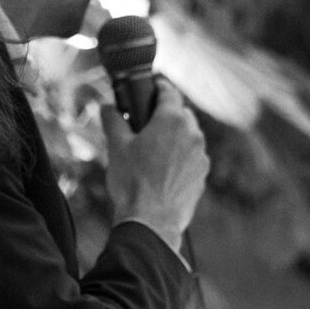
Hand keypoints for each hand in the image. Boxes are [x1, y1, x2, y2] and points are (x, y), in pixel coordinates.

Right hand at [98, 74, 208, 253]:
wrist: (152, 222)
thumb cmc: (132, 183)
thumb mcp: (117, 147)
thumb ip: (113, 121)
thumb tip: (106, 107)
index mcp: (172, 120)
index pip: (168, 91)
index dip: (157, 86)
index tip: (149, 87)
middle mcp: (192, 134)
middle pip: (181, 113)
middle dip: (165, 114)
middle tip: (144, 123)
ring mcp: (200, 155)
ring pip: (188, 136)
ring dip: (174, 136)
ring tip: (152, 150)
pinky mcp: (202, 175)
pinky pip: (191, 157)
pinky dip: (180, 156)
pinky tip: (162, 169)